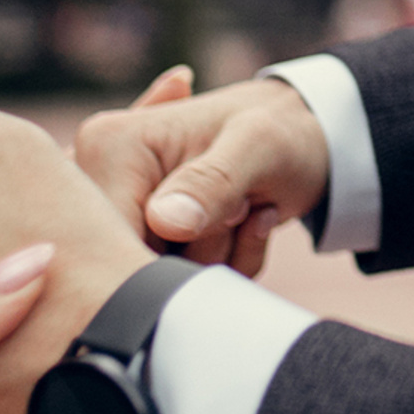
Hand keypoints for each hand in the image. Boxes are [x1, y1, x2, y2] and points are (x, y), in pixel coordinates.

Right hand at [73, 73, 329, 274]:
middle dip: (200, 252)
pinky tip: (249, 220)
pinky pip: (180, 283)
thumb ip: (214, 180)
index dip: (164, 256)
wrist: (311, 139)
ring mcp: (127, 212)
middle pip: (130, 265)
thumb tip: (165, 223)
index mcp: (110, 145)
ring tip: (248, 206)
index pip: (108, 237)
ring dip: (220, 259)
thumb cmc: (283, 130)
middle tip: (245, 205)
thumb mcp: (259, 145)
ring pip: (159, 281)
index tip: (223, 224)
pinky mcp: (151, 236)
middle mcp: (103, 179)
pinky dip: (226, 264)